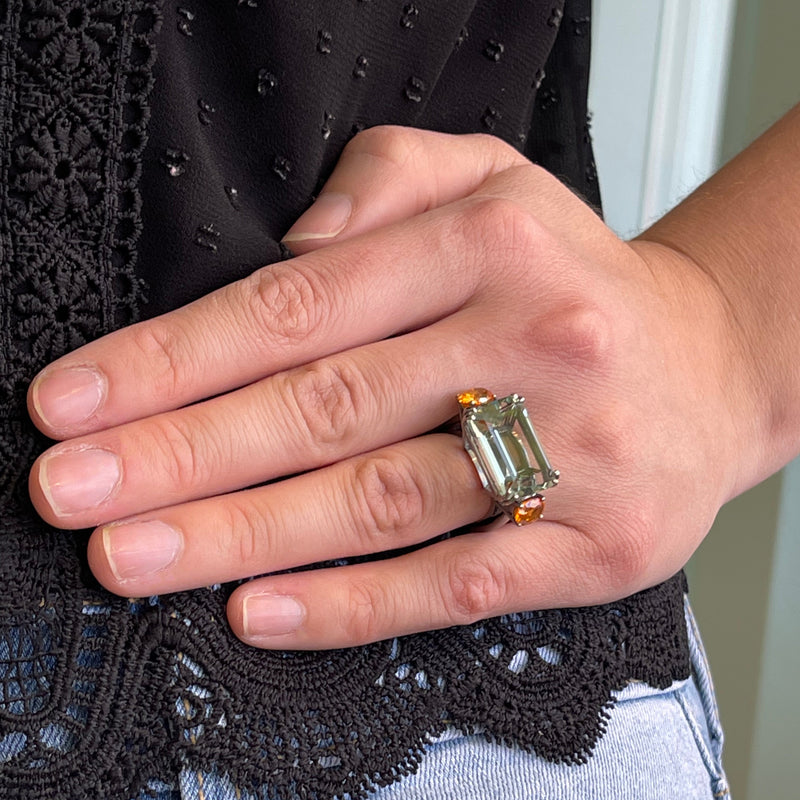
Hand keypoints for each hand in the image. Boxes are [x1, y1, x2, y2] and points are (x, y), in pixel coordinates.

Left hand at [27, 127, 741, 648]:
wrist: (711, 366)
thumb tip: (290, 241)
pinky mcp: (597, 543)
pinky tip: (261, 611)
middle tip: (74, 493)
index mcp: (491, 246)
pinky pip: (459, 581)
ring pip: (378, 503)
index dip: (175, 359)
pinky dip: (354, 605)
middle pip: (322, 409)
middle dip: (181, 457)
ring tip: (135, 558)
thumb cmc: (580, 281)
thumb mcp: (499, 179)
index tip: (78, 404)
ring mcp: (570, 451)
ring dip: (242, 536)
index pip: (298, 306)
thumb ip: (390, 175)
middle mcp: (534, 342)